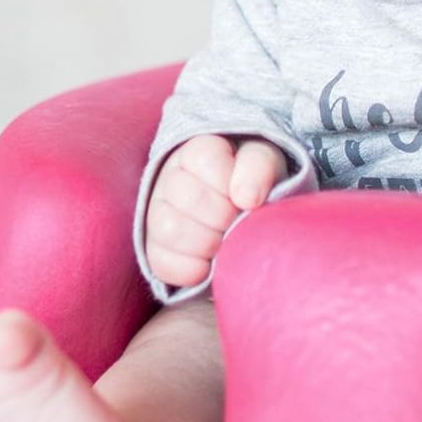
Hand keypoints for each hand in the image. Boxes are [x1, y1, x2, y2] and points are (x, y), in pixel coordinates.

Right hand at [144, 134, 287, 287]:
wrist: (244, 212)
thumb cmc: (254, 181)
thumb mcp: (266, 163)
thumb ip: (259, 167)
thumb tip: (246, 197)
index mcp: (198, 151)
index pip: (206, 160)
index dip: (232, 184)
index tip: (247, 196)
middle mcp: (170, 179)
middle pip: (190, 199)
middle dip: (225, 216)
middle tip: (239, 222)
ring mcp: (156, 214)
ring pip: (170, 230)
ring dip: (208, 243)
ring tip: (226, 243)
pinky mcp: (155, 248)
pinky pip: (162, 263)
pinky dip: (192, 269)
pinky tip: (210, 264)